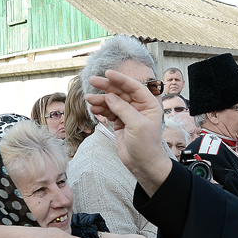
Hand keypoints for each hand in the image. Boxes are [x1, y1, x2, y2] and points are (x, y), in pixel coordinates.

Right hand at [87, 70, 171, 195]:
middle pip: (121, 92)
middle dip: (107, 87)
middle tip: (93, 81)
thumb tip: (109, 96)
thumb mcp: (136, 125)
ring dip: (101, 99)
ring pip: (113, 101)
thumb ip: (123, 109)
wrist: (143, 164)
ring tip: (89, 98)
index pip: (134, 87)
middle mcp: (139, 107)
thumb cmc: (146, 146)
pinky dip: (101, 109)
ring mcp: (128, 114)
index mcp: (148, 104)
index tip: (108, 73)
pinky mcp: (120, 122)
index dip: (121, 79)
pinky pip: (109, 111)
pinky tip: (93, 107)